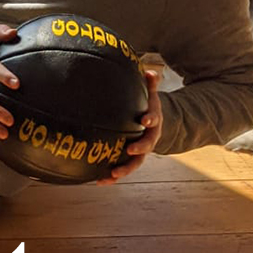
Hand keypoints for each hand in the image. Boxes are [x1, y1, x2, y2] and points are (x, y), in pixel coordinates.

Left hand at [96, 70, 162, 185]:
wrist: (148, 125)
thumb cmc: (145, 107)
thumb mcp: (149, 95)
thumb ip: (149, 84)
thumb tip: (151, 71)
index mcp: (153, 122)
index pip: (154, 120)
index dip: (151, 120)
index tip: (144, 120)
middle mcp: (148, 138)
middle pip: (147, 146)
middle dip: (140, 148)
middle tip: (131, 150)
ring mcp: (139, 151)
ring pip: (135, 163)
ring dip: (124, 169)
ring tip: (112, 174)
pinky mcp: (127, 160)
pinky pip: (120, 169)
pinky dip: (110, 177)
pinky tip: (97, 181)